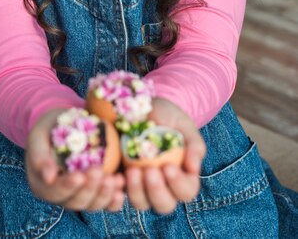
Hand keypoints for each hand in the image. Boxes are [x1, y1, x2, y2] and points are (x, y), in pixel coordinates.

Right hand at [26, 108, 125, 211]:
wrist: (65, 125)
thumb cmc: (48, 129)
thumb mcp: (38, 136)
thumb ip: (40, 155)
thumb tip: (49, 176)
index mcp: (43, 185)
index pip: (55, 192)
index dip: (67, 186)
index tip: (79, 176)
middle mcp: (61, 196)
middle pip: (76, 202)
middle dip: (90, 189)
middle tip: (100, 172)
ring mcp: (80, 196)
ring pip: (92, 205)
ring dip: (105, 194)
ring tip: (115, 179)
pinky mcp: (97, 192)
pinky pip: (106, 204)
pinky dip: (115, 199)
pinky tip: (121, 186)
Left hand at [124, 97, 205, 213]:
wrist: (143, 106)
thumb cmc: (167, 116)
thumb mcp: (183, 124)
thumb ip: (194, 145)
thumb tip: (194, 169)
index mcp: (183, 176)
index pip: (186, 191)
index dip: (178, 184)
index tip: (168, 167)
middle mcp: (163, 186)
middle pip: (164, 204)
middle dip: (157, 191)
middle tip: (150, 171)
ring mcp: (141, 185)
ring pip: (141, 203)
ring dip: (136, 191)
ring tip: (132, 170)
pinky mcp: (123, 179)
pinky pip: (118, 194)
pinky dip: (117, 190)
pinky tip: (117, 176)